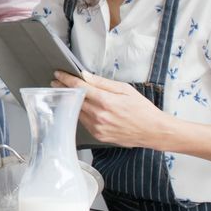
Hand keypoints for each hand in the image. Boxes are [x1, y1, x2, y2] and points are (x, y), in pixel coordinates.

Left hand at [53, 71, 172, 148]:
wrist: (153, 131)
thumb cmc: (142, 109)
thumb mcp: (125, 89)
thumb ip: (103, 83)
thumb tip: (86, 76)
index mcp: (106, 101)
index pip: (80, 87)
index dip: (66, 79)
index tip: (58, 75)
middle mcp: (100, 115)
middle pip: (75, 99)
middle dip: (65, 89)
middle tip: (57, 82)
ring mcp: (98, 127)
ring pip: (77, 111)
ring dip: (71, 102)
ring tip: (68, 93)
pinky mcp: (99, 136)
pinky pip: (84, 122)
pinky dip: (81, 113)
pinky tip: (82, 108)